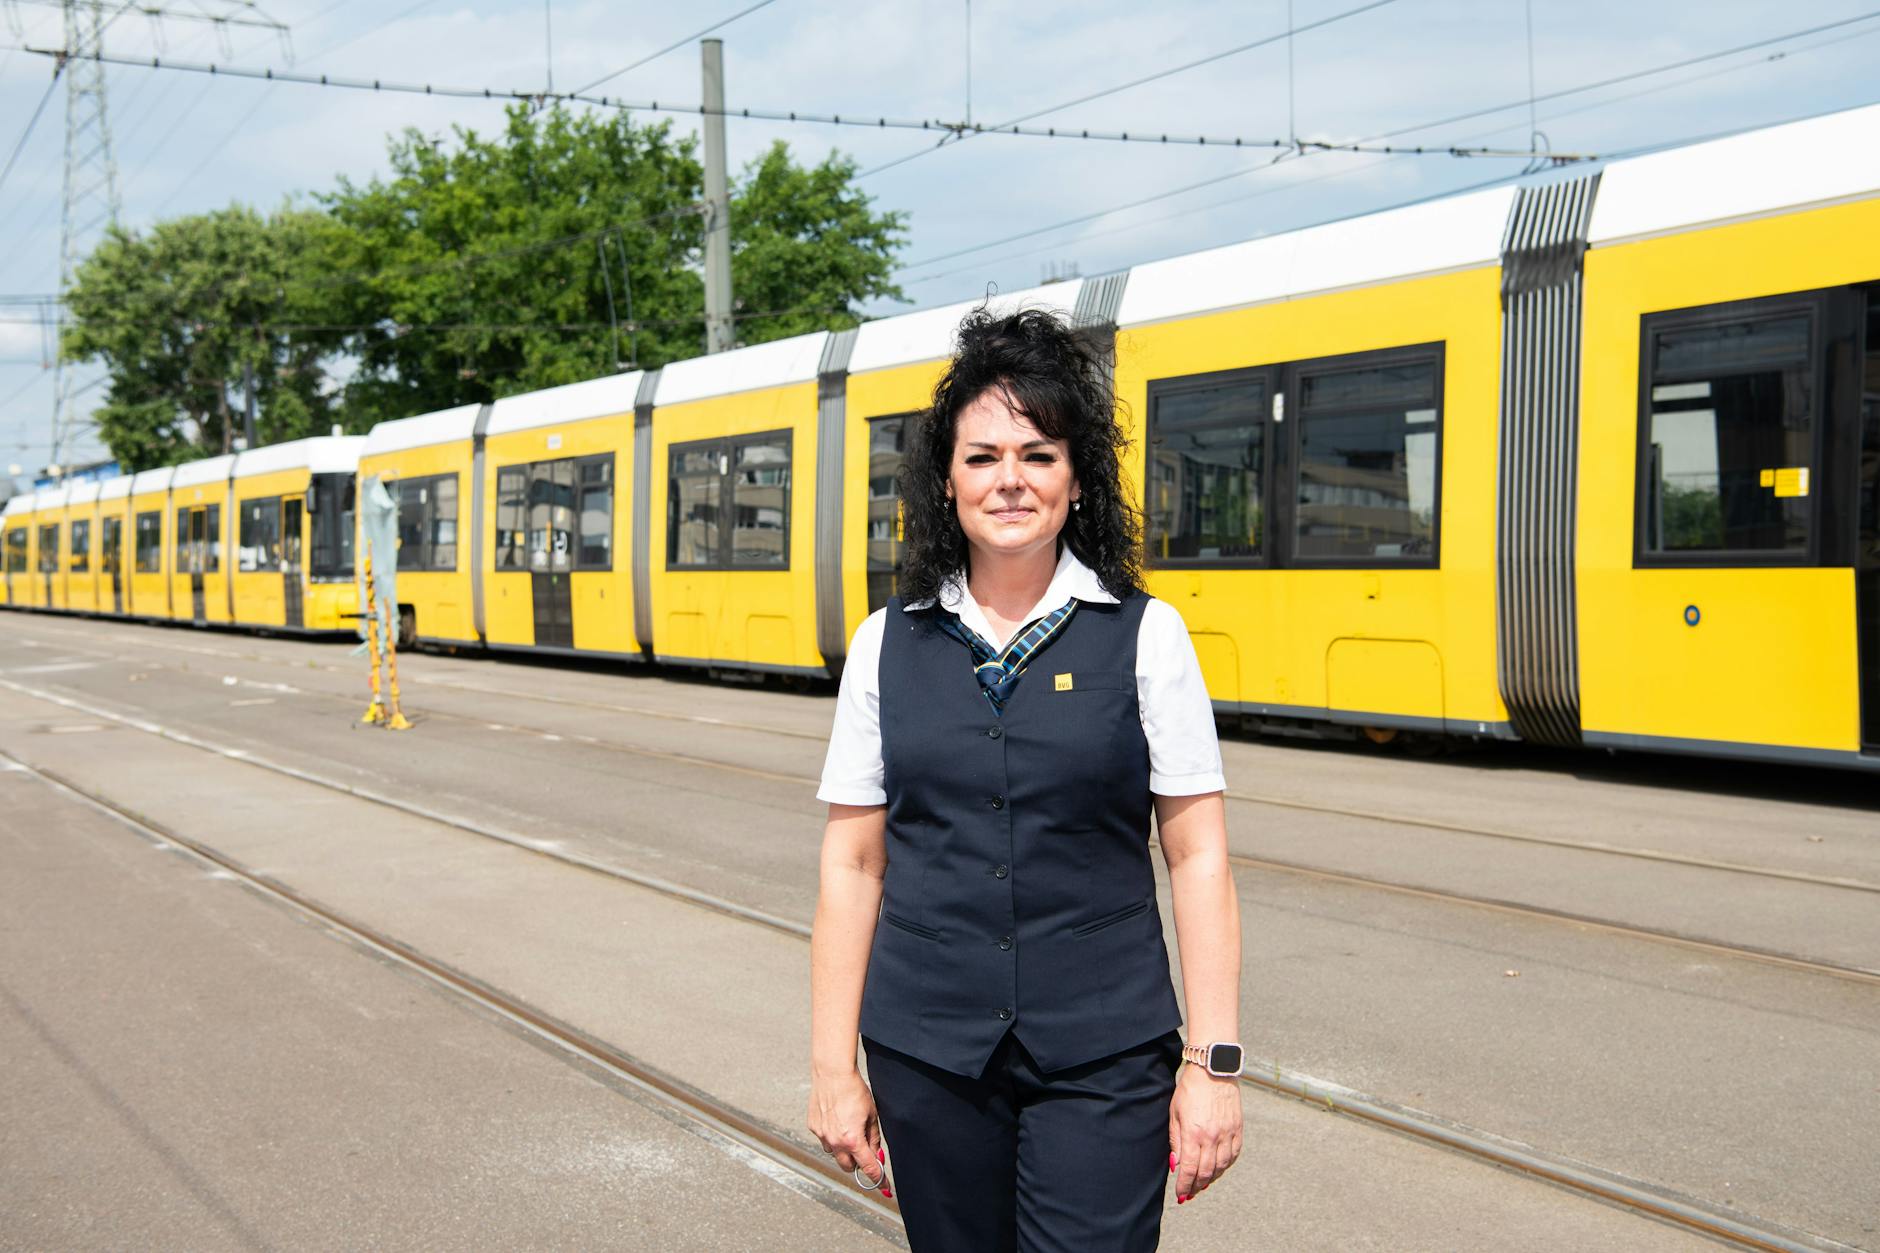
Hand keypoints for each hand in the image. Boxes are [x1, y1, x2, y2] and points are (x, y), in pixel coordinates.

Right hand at [808, 1068, 889, 1196]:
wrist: (833, 1073)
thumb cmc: (854, 1090)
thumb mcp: (872, 1115)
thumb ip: (874, 1139)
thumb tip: (877, 1156)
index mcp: (853, 1140)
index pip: (868, 1168)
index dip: (879, 1180)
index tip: (885, 1188)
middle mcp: (835, 1142)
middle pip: (849, 1167)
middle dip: (858, 1163)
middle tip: (865, 1150)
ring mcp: (822, 1136)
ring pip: (835, 1154)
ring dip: (843, 1150)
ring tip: (848, 1128)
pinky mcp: (813, 1127)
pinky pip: (825, 1140)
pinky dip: (832, 1136)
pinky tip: (837, 1119)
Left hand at [1169, 1063, 1241, 1203]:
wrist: (1213, 1070)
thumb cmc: (1189, 1090)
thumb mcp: (1175, 1114)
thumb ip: (1175, 1141)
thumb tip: (1176, 1165)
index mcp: (1193, 1134)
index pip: (1189, 1169)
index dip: (1184, 1186)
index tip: (1180, 1195)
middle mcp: (1212, 1137)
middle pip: (1205, 1172)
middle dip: (1196, 1186)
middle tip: (1189, 1194)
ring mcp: (1227, 1134)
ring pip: (1221, 1167)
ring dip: (1211, 1179)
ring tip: (1202, 1184)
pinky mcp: (1237, 1129)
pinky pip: (1233, 1155)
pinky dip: (1226, 1166)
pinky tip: (1218, 1169)